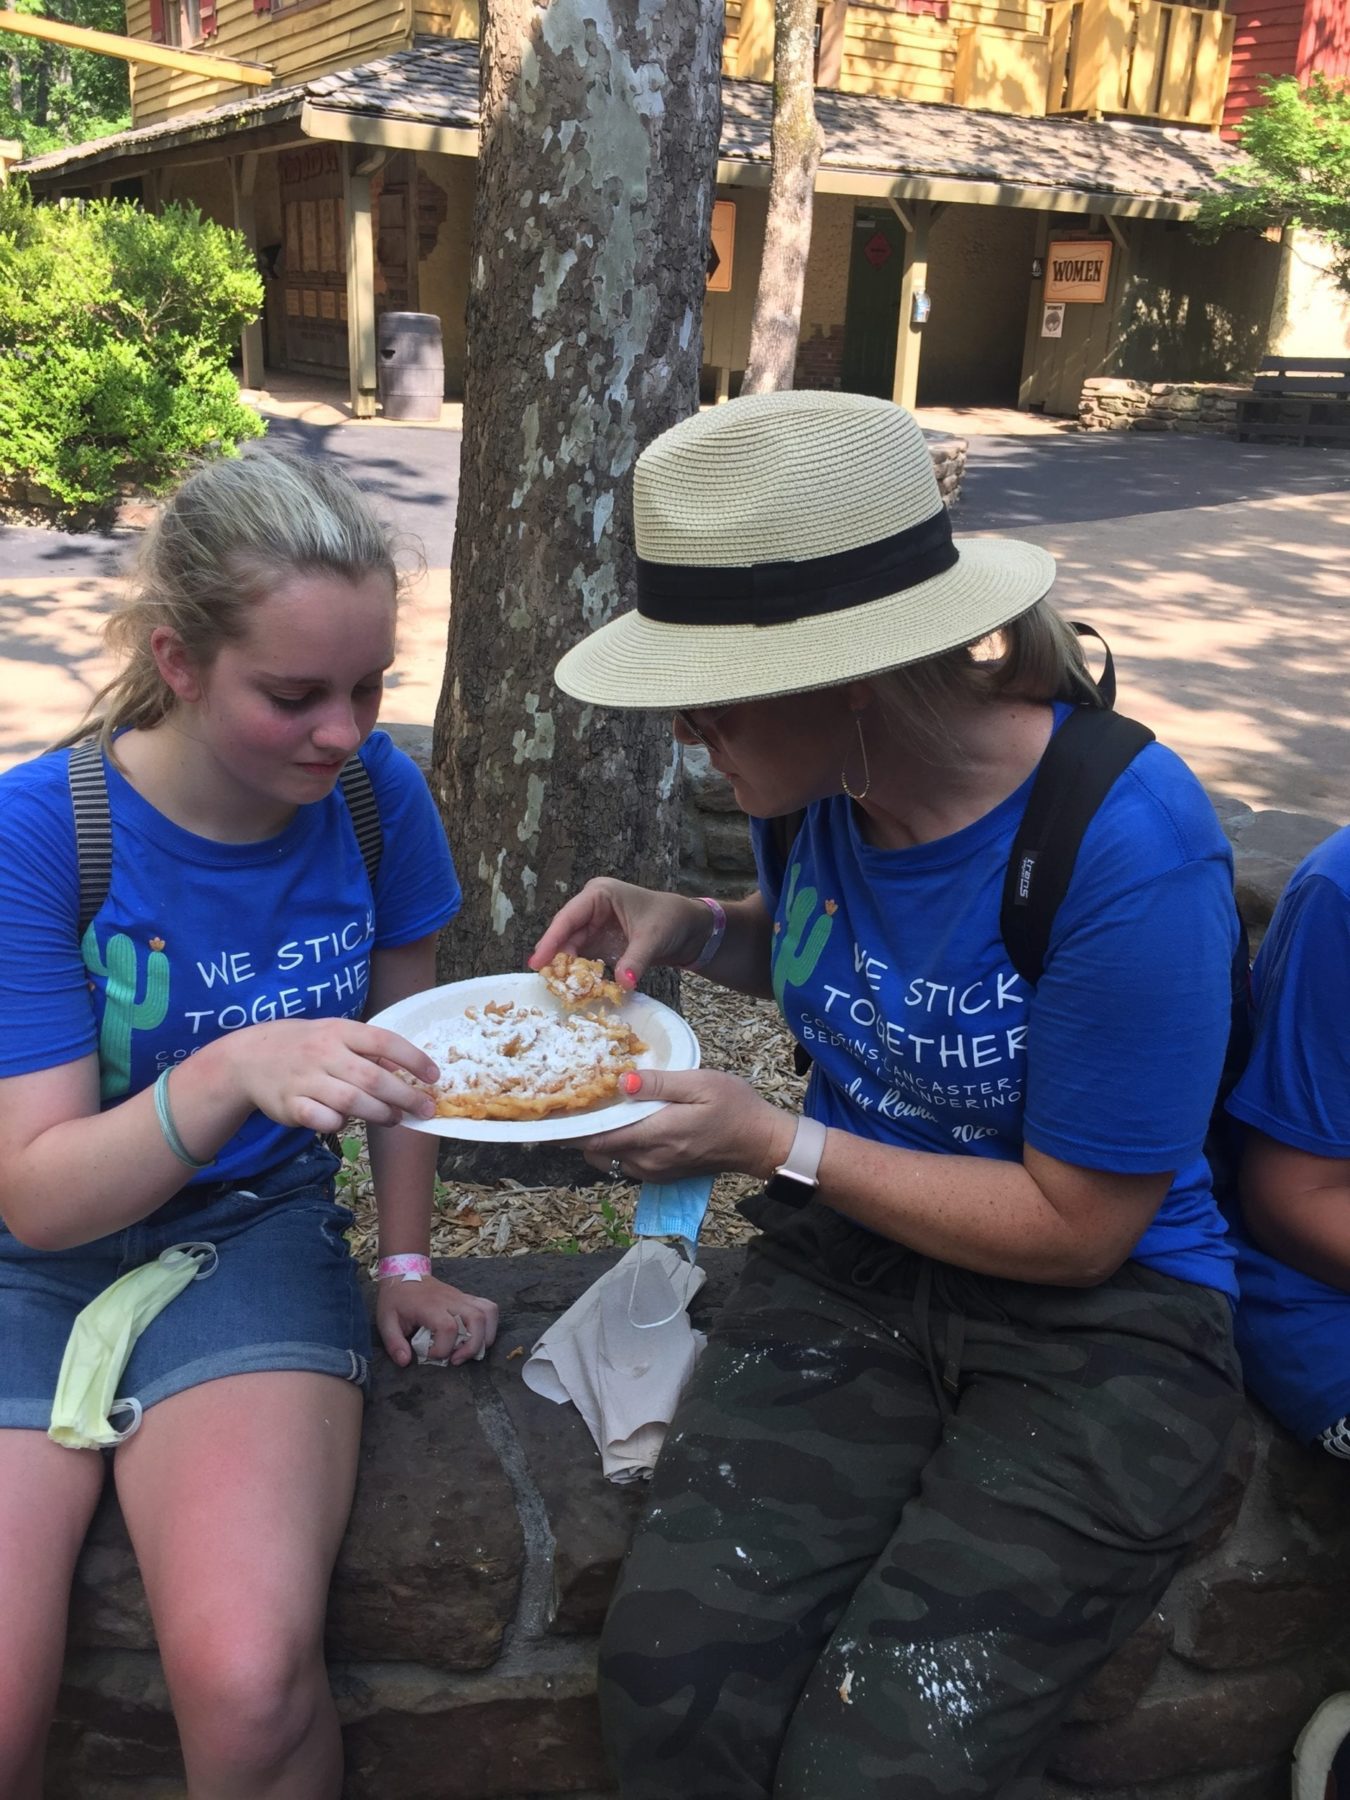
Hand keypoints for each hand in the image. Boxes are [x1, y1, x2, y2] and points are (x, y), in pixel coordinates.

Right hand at [223, 1018, 439, 1135]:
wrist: (248, 1057)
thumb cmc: (305, 1046)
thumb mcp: (335, 1035)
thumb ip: (367, 1051)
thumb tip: (407, 1072)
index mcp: (339, 1030)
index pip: (384, 1041)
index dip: (413, 1059)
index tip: (434, 1077)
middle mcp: (323, 1053)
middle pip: (373, 1079)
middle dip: (405, 1097)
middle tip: (424, 1109)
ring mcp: (305, 1079)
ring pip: (352, 1102)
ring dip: (380, 1113)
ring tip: (394, 1118)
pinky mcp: (291, 1105)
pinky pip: (323, 1120)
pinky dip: (340, 1124)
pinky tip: (347, 1121)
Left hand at [376, 1274, 499, 1368]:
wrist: (404, 1274)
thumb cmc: (396, 1299)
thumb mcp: (385, 1321)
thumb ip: (394, 1343)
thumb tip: (405, 1361)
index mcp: (430, 1305)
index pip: (448, 1327)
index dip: (443, 1348)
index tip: (430, 1355)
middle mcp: (450, 1300)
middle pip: (476, 1319)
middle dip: (472, 1346)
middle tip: (456, 1360)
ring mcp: (461, 1297)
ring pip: (488, 1313)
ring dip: (485, 1336)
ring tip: (471, 1351)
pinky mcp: (467, 1299)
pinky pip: (489, 1308)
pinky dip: (490, 1325)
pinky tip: (478, 1338)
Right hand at [528, 879, 713, 990]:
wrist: (688, 929)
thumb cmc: (671, 920)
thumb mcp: (653, 939)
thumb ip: (636, 960)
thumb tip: (624, 984)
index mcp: (599, 895)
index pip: (568, 918)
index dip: (551, 940)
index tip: (537, 962)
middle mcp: (591, 909)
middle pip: (565, 935)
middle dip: (556, 958)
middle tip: (548, 983)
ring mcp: (594, 927)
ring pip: (571, 949)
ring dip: (567, 969)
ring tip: (560, 989)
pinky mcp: (600, 943)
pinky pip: (583, 959)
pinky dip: (580, 974)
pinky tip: (576, 989)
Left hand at [580, 1068, 794, 1182]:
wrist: (760, 1143)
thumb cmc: (733, 1107)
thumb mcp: (699, 1084)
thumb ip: (658, 1084)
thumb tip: (620, 1081)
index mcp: (655, 1136)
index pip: (596, 1138)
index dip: (566, 1131)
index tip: (546, 1116)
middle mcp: (648, 1160)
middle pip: (596, 1151)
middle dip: (578, 1132)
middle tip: (571, 1104)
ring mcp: (654, 1171)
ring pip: (608, 1159)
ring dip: (597, 1139)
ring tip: (595, 1111)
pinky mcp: (661, 1174)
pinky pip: (625, 1163)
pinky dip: (615, 1146)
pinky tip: (622, 1124)